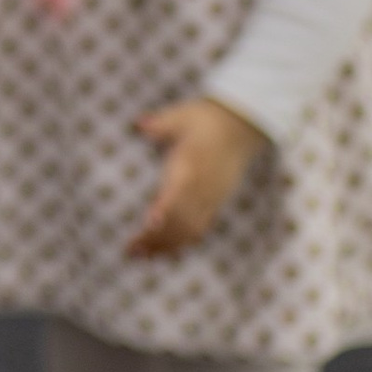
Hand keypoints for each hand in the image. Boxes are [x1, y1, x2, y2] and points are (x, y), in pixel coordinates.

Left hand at [128, 95, 263, 258]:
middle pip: (182, 218)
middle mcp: (203, 185)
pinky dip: (182, 241)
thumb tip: (141, 124)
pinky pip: (200, 227)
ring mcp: (211, 196)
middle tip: (130, 250)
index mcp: (192, 163)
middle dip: (157, 237)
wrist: (241, 126)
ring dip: (166, 244)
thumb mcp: (182, 116)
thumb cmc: (205, 120)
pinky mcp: (216, 202)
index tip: (149, 223)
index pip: (180, 191)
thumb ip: (160, 124)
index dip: (165, 209)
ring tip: (141, 255)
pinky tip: (163, 250)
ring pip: (190, 228)